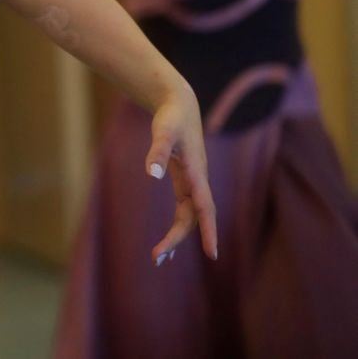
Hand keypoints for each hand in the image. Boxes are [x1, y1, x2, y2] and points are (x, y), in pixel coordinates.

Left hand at [144, 83, 217, 265]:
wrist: (179, 104)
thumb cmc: (171, 117)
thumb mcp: (162, 131)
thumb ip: (157, 151)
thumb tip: (151, 175)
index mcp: (197, 173)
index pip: (205, 208)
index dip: (208, 230)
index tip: (211, 254)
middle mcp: (198, 181)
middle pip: (192, 218)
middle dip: (177, 238)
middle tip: (157, 259)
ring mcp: (193, 183)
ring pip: (188, 217)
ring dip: (176, 237)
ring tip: (158, 258)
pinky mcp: (186, 181)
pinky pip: (184, 210)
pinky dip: (177, 226)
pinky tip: (166, 243)